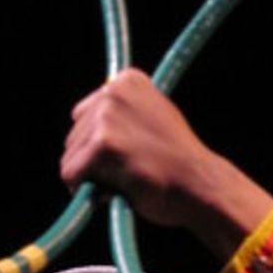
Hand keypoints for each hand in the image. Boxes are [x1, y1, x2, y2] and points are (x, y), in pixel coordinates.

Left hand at [59, 69, 272, 259]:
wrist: (201, 187)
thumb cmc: (181, 165)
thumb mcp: (157, 121)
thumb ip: (128, 117)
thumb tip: (96, 129)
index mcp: (127, 80)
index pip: (87, 113)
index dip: (102, 143)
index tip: (128, 156)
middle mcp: (113, 91)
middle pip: (76, 132)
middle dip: (93, 159)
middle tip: (127, 174)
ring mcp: (107, 117)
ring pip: (71, 154)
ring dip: (92, 176)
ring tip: (127, 181)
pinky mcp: (101, 145)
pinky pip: (71, 173)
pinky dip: (84, 189)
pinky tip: (112, 191)